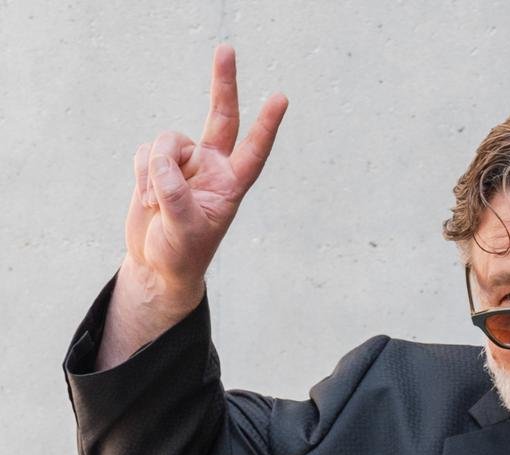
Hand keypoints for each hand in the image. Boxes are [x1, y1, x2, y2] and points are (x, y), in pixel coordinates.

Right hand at [123, 44, 287, 310]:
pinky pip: (147, 152)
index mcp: (231, 184)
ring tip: (157, 205)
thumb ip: (174, 193)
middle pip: (221, 116)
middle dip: (222, 84)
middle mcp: (213, 166)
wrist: (156, 263)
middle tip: (226, 49)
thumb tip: (163, 157)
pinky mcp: (158, 163)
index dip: (267, 125)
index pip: (253, 150)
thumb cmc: (182, 252)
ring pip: (168, 141)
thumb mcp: (183, 229)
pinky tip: (146, 200)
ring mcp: (185, 162)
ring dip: (155, 171)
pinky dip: (142, 174)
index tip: (281, 98)